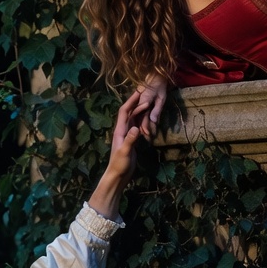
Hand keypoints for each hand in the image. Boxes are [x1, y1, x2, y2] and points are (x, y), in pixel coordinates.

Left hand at [88, 91, 145, 219]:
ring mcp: (127, 135)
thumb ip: (130, 140)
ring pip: (133, 119)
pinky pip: (137, 126)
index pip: (125, 112)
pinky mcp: (131, 141)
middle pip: (129, 113)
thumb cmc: (119, 165)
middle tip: (146, 93)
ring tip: (149, 101)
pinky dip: (142, 120)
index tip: (139, 91)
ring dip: (140, 110)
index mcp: (120, 130)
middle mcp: (122, 130)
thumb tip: (136, 128)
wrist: (118, 176)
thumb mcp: (125, 152)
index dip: (131, 101)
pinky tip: (148, 118)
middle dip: (136, 102)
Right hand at [132, 74, 168, 134]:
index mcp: (143, 101)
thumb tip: (153, 121)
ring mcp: (138, 102)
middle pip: (139, 118)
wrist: (155, 75)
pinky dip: (142, 119)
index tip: (147, 134)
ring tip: (146, 133)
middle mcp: (138, 103)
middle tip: (147, 137)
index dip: (144, 126)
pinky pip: (140, 112)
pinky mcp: (140, 102)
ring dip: (142, 124)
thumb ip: (157, 109)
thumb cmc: (160, 85)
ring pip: (138, 116)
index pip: (142, 116)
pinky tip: (145, 124)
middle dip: (142, 127)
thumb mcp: (161, 97)